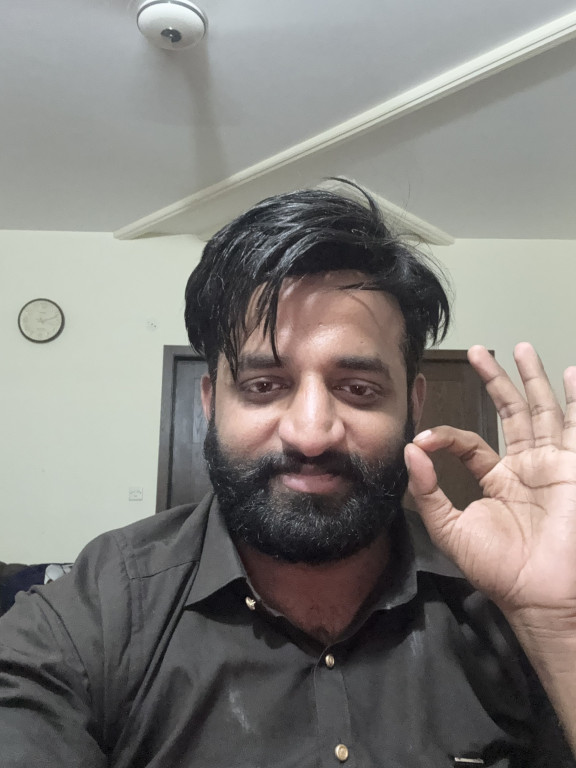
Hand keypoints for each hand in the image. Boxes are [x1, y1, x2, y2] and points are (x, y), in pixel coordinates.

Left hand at [405, 343, 575, 626]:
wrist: (540, 594)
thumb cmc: (499, 569)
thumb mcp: (453, 529)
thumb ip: (429, 491)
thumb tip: (410, 449)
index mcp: (498, 480)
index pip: (471, 444)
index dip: (446, 436)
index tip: (424, 437)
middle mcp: (526, 467)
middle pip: (511, 413)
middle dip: (498, 381)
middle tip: (480, 351)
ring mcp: (553, 465)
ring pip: (542, 411)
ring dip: (534, 379)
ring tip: (523, 348)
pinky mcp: (572, 468)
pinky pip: (575, 427)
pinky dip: (575, 401)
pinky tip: (571, 375)